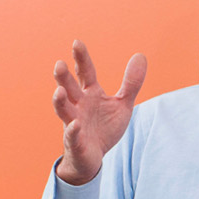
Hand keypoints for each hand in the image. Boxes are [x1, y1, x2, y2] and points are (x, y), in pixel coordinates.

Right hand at [52, 40, 146, 184]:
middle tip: (59, 64)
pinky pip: (72, 135)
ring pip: (63, 110)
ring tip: (58, 91)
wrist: (95, 156)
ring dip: (59, 101)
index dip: (81, 59)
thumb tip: (140, 55)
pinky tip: (75, 125)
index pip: (85, 72)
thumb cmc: (105, 127)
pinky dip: (73, 130)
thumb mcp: (122, 104)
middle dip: (63, 77)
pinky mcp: (76, 141)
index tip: (77, 42)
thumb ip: (131, 82)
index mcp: (90, 93)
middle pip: (69, 88)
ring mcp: (74, 122)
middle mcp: (78, 105)